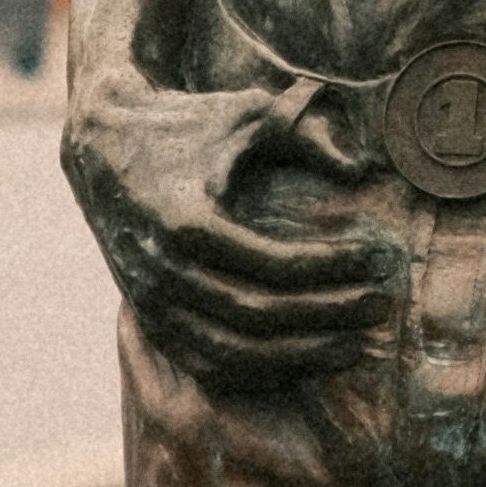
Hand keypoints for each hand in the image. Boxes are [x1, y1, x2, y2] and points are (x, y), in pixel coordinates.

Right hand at [61, 74, 401, 382]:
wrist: (105, 145)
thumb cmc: (189, 125)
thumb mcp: (247, 114)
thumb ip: (303, 135)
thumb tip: (359, 172)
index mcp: (187, 220)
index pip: (275, 265)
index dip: (332, 269)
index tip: (375, 261)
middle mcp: (164, 268)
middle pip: (261, 316)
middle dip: (330, 316)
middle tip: (381, 306)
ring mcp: (152, 300)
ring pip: (234, 351)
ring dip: (301, 354)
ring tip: (354, 344)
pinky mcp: (149, 316)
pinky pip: (206, 363)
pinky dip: (257, 371)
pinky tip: (304, 358)